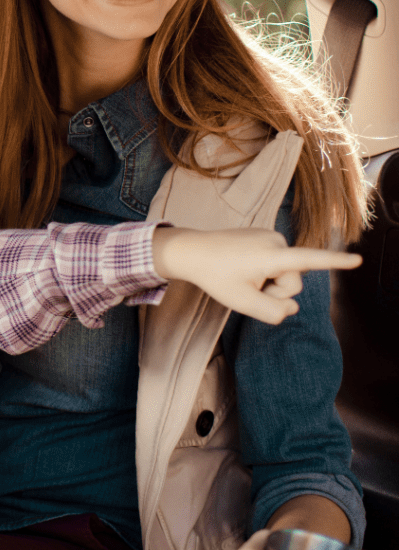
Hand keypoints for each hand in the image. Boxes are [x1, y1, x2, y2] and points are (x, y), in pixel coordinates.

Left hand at [151, 227, 360, 324]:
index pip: (310, 260)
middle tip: (246, 286)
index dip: (335, 262)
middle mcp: (276, 241)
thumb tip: (291, 308)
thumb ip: (274, 312)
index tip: (357, 260)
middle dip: (275, 291)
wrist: (191, 251)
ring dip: (267, 282)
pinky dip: (262, 271)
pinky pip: (274, 263)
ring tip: (242, 275)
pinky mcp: (264, 237)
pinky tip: (242, 268)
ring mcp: (270, 236)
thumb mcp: (243, 303)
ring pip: (284, 273)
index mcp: (272, 255)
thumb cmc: (215, 276)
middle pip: (292, 280)